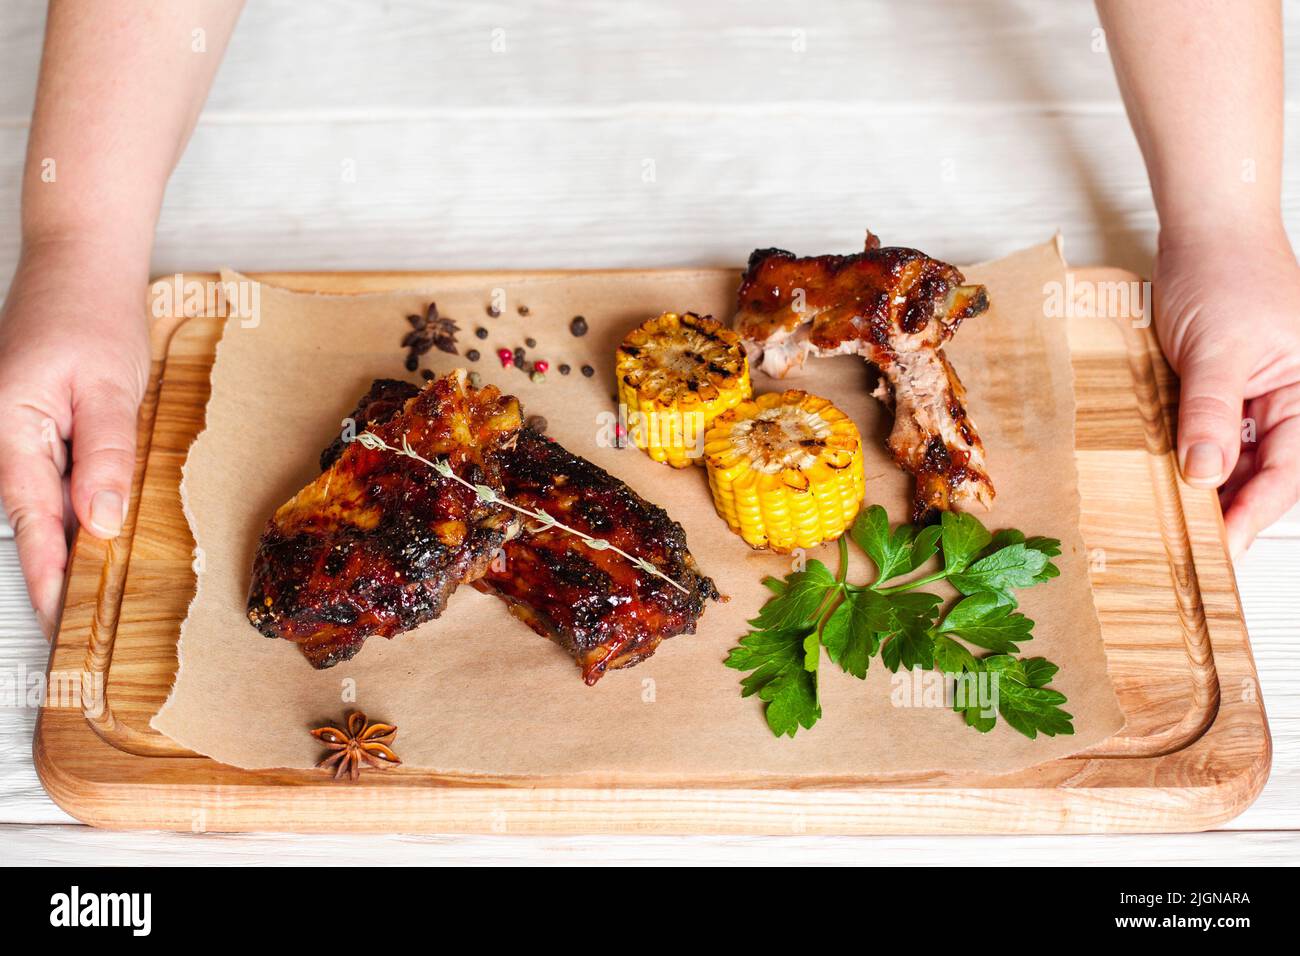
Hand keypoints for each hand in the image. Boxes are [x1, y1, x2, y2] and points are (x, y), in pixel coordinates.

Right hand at [0, 238, 149, 636]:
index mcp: (10, 428)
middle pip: (32, 515)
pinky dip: (76, 503)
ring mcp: (20, 426)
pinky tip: (100, 527)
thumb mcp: (109, 386)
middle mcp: (6, 433)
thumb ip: (103, 453)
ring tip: (92, 590)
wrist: (81, 261)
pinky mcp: (40, 419)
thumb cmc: (91, 312)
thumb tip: (101, 520)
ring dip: (67, 539)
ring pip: (44, 498)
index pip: (31, 519)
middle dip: (54, 567)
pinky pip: (55, 472)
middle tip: (80, 622)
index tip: (59, 619)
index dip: (46, 573)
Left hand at [1152, 223, 1299, 556]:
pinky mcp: (1222, 390)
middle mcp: (1289, 399)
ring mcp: (1255, 396)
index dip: (1255, 512)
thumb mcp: (1216, 348)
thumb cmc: (1225, 274)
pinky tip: (1166, 480)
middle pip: (1264, 471)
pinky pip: (1210, 434)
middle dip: (1231, 508)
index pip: (1289, 470)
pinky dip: (1192, 457)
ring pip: (1236, 458)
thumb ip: (1210, 412)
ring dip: (1208, 486)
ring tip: (1174, 522)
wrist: (1205, 230)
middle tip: (1192, 549)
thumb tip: (1204, 475)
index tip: (1224, 545)